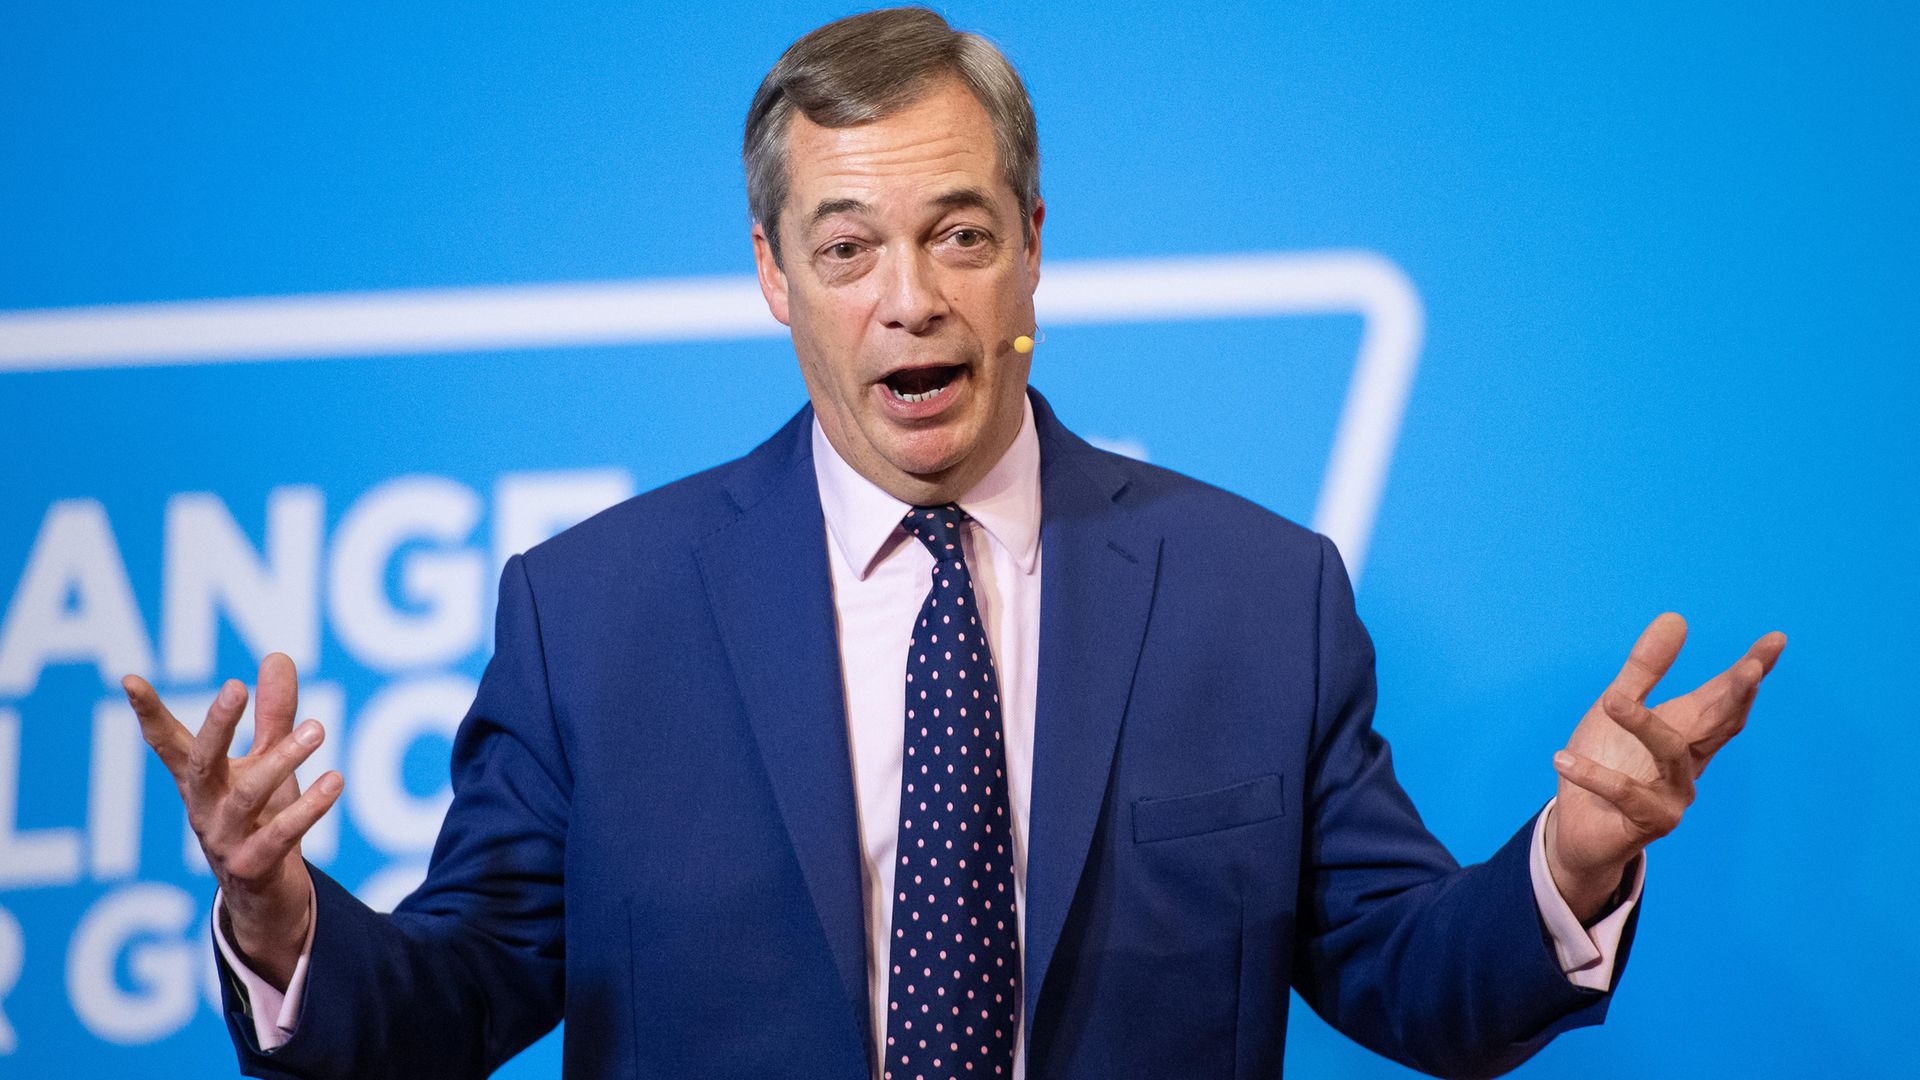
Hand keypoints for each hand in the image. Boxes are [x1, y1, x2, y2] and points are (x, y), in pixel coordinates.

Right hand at [123, 652, 342, 990]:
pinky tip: (335, 780)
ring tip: (318, 728)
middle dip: (217, 725)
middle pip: (202, 762)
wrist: (267, 899)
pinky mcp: (252, 868)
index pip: (169, 743)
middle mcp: (204, 808)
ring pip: (247, 796)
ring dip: (282, 760)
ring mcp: (224, 840)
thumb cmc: (262, 820)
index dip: (148, 713)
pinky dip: (308, 808)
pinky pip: (279, 835)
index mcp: (201, 781)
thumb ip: (274, 715)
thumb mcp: (269, 764)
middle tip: (235, 687)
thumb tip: (277, 657)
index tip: (128, 680)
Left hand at [1546, 613, 1785, 920]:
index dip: (1750, 671)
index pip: (1724, 698)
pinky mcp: (1650, 822)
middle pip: (1721, 725)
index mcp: (1687, 731)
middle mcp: (1690, 763)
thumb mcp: (1616, 708)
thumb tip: (1675, 618)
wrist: (1577, 826)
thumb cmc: (1605, 761)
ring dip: (1642, 724)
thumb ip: (1644, 669)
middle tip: (1751, 669)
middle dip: (1737, 696)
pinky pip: (1625, 793)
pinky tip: (1563, 760)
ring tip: (1610, 700)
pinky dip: (1594, 775)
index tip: (1775, 640)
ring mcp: (1675, 795)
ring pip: (1669, 753)